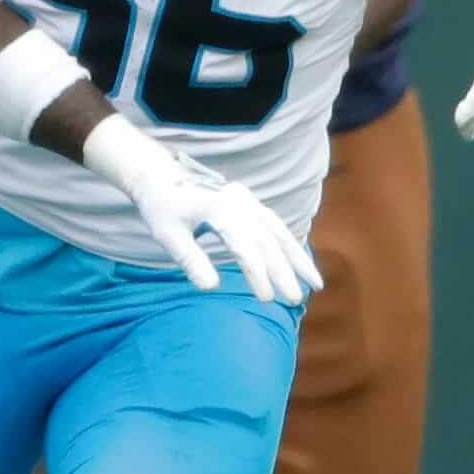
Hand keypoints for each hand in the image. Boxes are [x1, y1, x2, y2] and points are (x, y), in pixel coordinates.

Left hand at [127, 152, 325, 305]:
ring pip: (278, 230)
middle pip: (267, 240)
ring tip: (315, 284)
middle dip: (284, 271)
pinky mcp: (247, 201)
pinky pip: (273, 223)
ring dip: (298, 257)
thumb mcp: (168, 235)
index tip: (265, 298)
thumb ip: (190, 260)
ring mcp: (245, 199)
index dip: (257, 273)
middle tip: (294, 299)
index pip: (245, 246)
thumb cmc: (160, 206)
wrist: (158, 174)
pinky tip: (299, 261)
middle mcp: (238, 201)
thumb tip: (212, 288)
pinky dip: (288, 243)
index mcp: (219, 208)